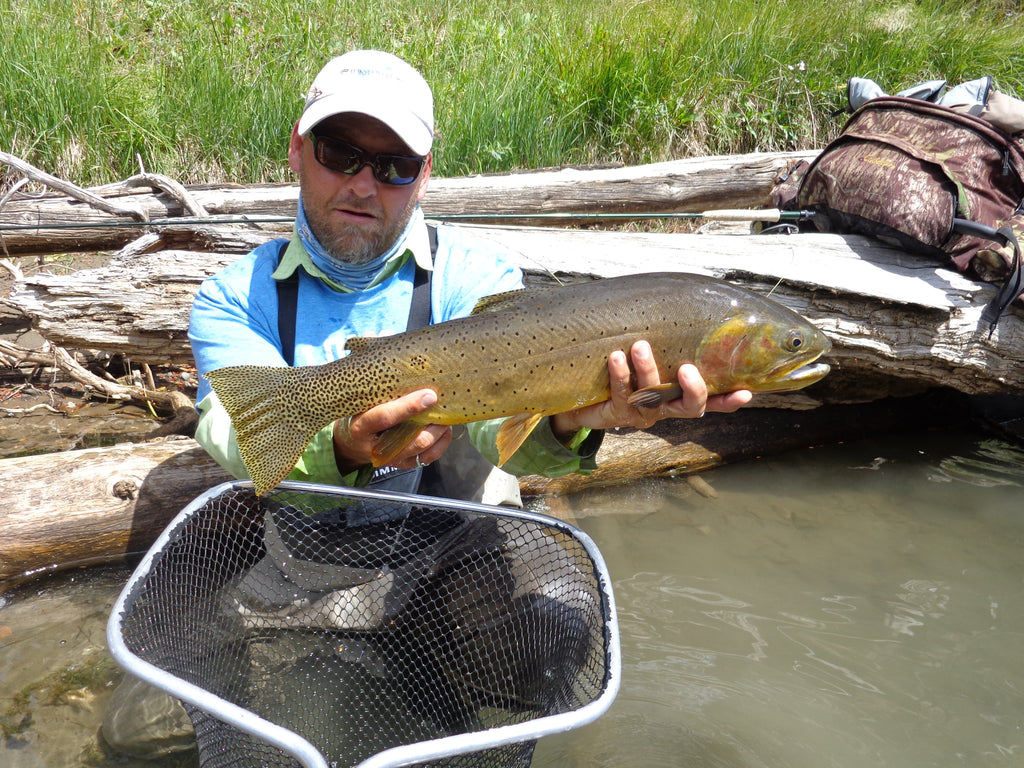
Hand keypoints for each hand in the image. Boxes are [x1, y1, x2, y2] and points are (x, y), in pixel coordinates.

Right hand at [332, 389, 451, 471]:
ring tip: (444, 414)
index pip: (386, 417)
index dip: (409, 406)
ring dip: (439, 430)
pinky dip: (441, 441)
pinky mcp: (403, 464)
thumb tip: (414, 376)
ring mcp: (392, 458)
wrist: (352, 444)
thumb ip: (383, 395)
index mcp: (362, 427)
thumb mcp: (362, 404)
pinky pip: (430, 456)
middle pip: (413, 438)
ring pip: (424, 447)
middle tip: (443, 404)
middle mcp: (377, 448)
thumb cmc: (360, 416)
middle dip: (433, 421)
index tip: (429, 395)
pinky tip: (443, 428)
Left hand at [550, 340, 751, 437]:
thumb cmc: (624, 367)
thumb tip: (681, 294)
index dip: (730, 399)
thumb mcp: (650, 351)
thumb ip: (667, 336)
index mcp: (680, 393)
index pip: (713, 400)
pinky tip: (616, 357)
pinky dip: (620, 374)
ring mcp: (643, 412)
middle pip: (691, 407)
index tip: (746, 391)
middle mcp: (666, 406)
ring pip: (652, 396)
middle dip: (693, 390)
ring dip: (647, 369)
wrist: (585, 396)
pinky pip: (621, 393)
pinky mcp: (618, 413)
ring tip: (640, 345)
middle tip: (687, 369)